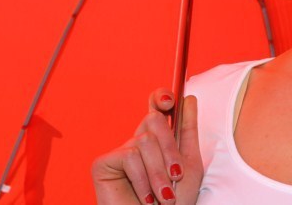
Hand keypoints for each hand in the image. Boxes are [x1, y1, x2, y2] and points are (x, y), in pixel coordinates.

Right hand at [92, 89, 202, 204]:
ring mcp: (119, 152)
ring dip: (159, 173)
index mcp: (158, 142)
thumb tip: (188, 97)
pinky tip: (144, 198)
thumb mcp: (188, 166)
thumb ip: (188, 131)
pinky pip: (129, 155)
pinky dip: (142, 180)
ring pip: (144, 140)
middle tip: (177, 176)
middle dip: (170, 148)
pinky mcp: (103, 163)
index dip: (160, 97)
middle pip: (153, 120)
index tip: (170, 100)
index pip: (155, 108)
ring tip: (164, 197)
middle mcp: (137, 143)